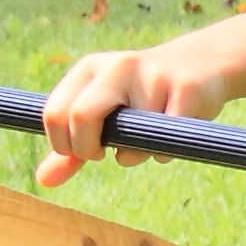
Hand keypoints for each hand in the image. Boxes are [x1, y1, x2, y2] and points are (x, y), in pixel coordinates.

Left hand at [37, 37, 231, 186]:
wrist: (203, 65)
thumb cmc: (142, 97)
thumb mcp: (103, 113)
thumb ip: (72, 148)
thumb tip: (42, 180)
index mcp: (90, 69)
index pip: (55, 113)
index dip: (64, 144)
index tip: (83, 151)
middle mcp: (117, 66)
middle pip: (80, 116)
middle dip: (87, 150)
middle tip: (101, 154)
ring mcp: (152, 76)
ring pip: (129, 142)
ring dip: (137, 154)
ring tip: (150, 136)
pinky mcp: (185, 90)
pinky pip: (164, 145)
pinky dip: (164, 154)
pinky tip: (171, 135)